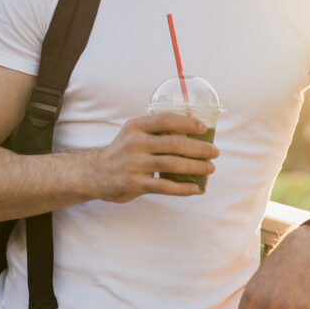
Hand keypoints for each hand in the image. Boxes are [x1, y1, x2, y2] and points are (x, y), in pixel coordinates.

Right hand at [92, 112, 217, 202]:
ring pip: (172, 165)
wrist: (95, 174)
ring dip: (195, 167)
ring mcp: (134, 164)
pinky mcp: (135, 183)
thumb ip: (157, 132)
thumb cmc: (123, 152)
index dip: (187, 123)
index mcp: (136, 126)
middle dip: (199, 148)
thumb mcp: (134, 134)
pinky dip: (182, 188)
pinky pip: (164, 186)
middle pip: (174, 144)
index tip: (203, 129)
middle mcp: (135, 143)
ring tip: (209, 168)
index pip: (166, 120)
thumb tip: (193, 135)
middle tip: (214, 152)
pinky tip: (195, 188)